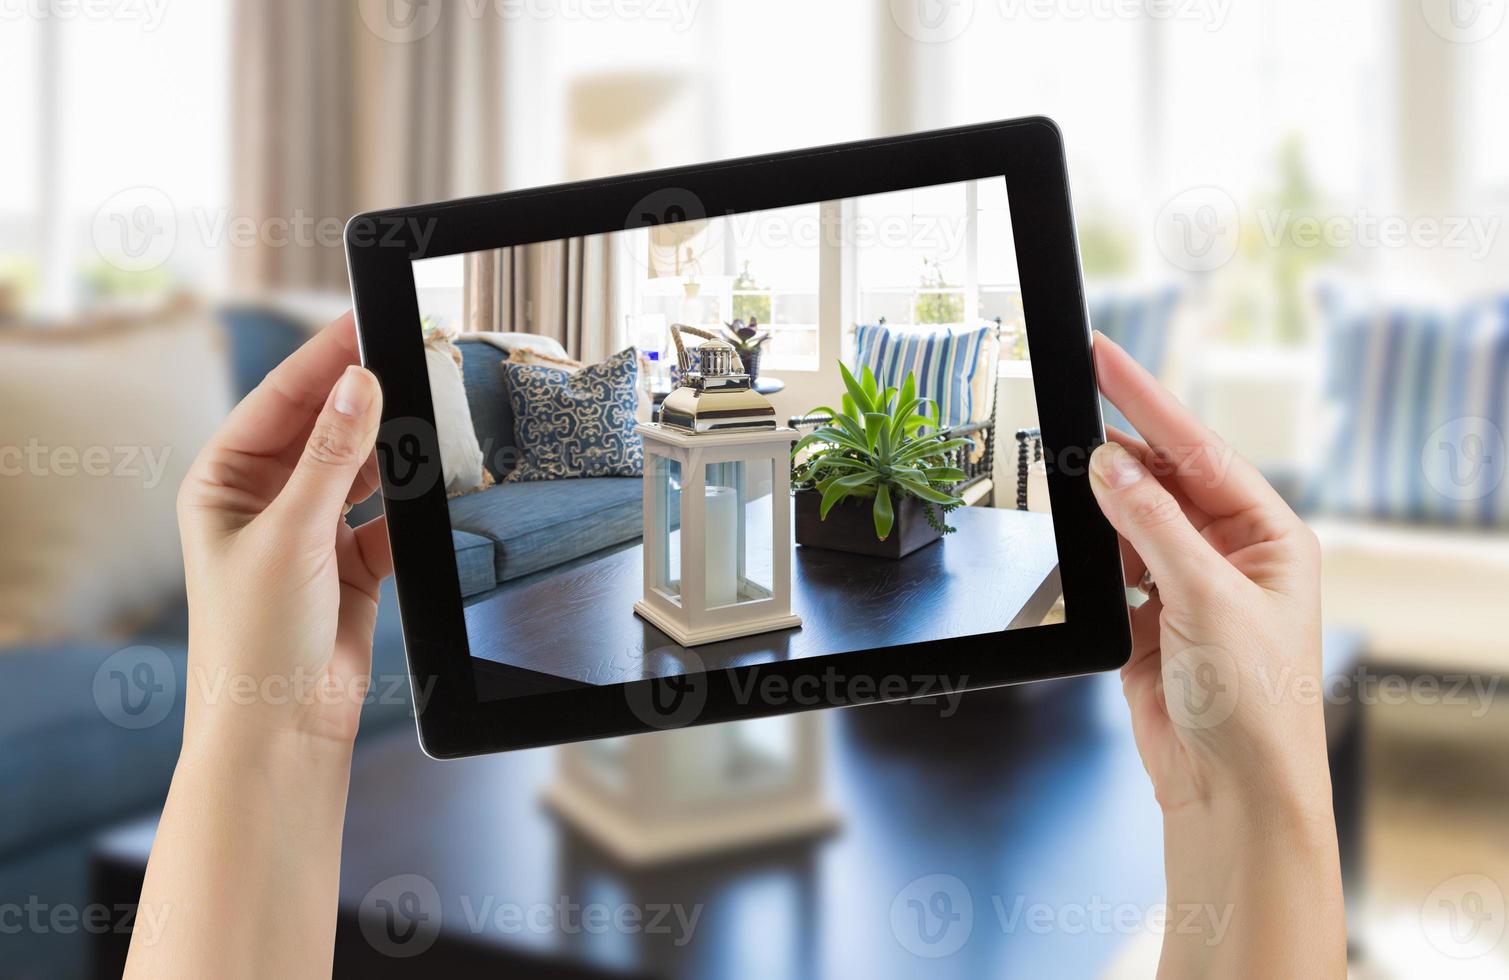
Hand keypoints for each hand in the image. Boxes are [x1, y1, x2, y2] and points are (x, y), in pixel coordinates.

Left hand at [129, 313, 389, 978]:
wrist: (282, 731)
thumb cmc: (253, 643)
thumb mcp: (291, 536)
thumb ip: (332, 458)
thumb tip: (359, 384)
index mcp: (222, 484)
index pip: (279, 401)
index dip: (322, 360)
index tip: (363, 320)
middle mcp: (263, 502)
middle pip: (323, 428)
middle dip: (365, 397)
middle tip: (410, 354)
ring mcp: (309, 532)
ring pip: (360, 468)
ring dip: (391, 449)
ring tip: (428, 414)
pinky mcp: (352, 563)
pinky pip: (388, 516)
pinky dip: (409, 504)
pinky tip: (431, 484)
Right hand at [1088, 332, 1343, 977]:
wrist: (1228, 790)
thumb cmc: (1254, 705)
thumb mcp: (1208, 599)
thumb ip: (1153, 526)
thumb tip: (1110, 465)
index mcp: (1270, 537)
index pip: (1200, 450)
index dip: (1149, 400)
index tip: (1106, 358)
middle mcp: (1231, 554)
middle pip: (1163, 477)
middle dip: (1118, 446)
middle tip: (1068, 401)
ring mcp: (1186, 585)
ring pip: (1131, 518)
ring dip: (1100, 502)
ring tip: (1062, 469)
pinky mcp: (1147, 618)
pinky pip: (1110, 564)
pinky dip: (1089, 551)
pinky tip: (1076, 536)